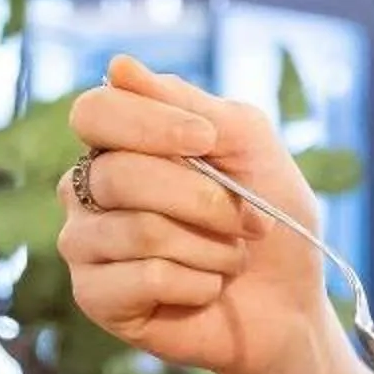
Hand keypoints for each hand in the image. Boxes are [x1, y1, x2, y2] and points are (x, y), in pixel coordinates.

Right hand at [59, 54, 331, 373]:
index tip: (207, 140)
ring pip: (138, 229)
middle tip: (246, 222)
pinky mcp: (94, 297)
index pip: (96, 112)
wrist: (289, 307)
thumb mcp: (249, 147)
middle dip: (203, 199)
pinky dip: (198, 283)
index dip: (150, 124)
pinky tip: (208, 290)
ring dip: (211, 246)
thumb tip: (118, 67)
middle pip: (120, 174)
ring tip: (230, 259)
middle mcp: (89, 188)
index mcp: (119, 143)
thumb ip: (190, 104)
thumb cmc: (269, 220)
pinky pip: (145, 277)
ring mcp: (85, 243)